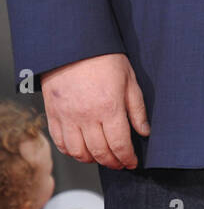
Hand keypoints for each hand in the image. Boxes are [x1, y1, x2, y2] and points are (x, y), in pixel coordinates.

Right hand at [41, 53, 148, 168]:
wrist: (74, 45)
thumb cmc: (103, 58)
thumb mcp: (129, 79)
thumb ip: (137, 109)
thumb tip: (144, 131)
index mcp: (109, 107)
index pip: (120, 144)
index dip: (127, 158)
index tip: (132, 162)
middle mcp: (87, 116)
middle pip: (100, 152)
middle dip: (113, 162)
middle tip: (120, 163)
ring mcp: (68, 118)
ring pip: (79, 153)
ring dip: (92, 160)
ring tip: (102, 158)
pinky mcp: (53, 115)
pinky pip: (60, 143)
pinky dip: (71, 152)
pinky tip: (81, 150)